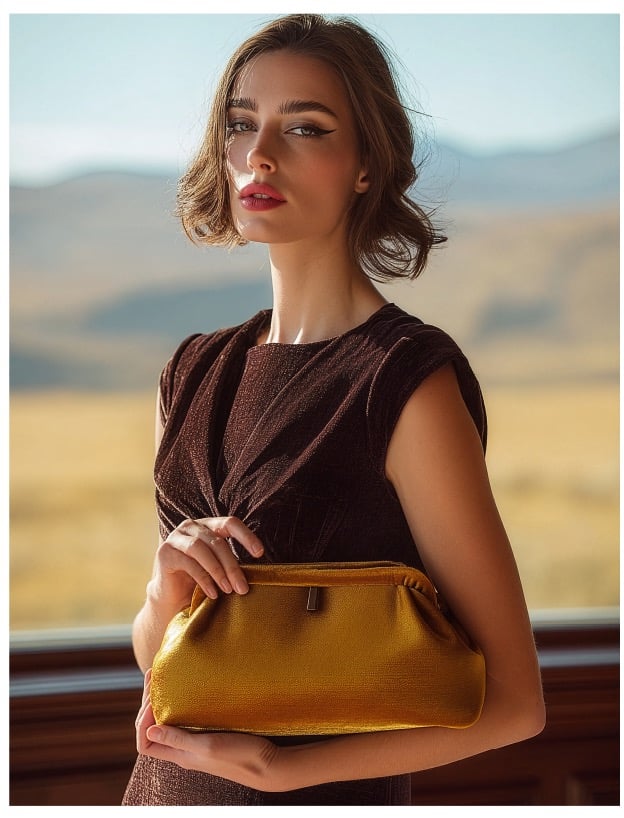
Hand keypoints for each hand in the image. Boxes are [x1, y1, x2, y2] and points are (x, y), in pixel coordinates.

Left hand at [137, 670, 284, 791]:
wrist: (267, 764)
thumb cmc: (239, 756)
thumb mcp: (208, 746)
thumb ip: (179, 739)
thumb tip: (149, 729)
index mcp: (180, 755)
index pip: (144, 743)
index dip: (141, 722)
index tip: (151, 699)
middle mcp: (183, 749)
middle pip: (153, 728)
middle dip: (148, 703)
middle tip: (153, 676)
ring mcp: (195, 741)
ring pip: (167, 722)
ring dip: (161, 701)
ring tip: (163, 677)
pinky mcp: (208, 733)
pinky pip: (184, 718)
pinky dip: (178, 703)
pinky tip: (185, 689)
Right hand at [149, 516, 264, 610]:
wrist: (172, 599)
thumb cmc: (200, 581)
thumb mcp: (220, 568)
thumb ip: (232, 562)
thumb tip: (259, 569)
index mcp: (208, 525)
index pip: (230, 523)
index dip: (246, 536)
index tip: (260, 553)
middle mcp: (191, 526)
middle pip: (217, 541)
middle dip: (232, 566)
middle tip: (242, 587)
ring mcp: (175, 538)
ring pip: (201, 549)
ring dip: (218, 571)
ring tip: (228, 590)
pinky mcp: (165, 553)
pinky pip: (188, 563)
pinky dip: (203, 579)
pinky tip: (212, 593)